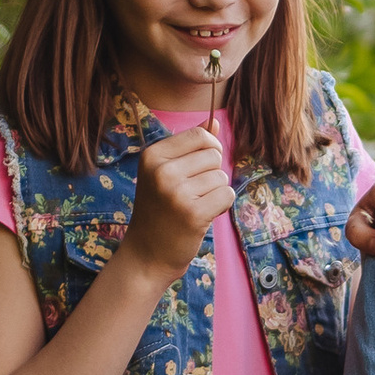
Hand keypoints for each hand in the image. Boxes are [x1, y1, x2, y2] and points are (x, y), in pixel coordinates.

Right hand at [124, 126, 233, 282]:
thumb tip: (214, 121)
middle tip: (191, 193)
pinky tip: (202, 215)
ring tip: (193, 205)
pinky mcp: (193, 213)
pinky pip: (227, 195)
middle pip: (214, 155)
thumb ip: (190, 146)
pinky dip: (221, 206)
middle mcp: (162, 171)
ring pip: (221, 177)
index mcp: (152, 155)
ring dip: (214, 192)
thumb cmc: (159, 210)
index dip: (210, 148)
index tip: (200, 166)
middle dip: (211, 173)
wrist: (147, 253)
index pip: (200, 135)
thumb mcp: (165, 172)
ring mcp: (176, 192)